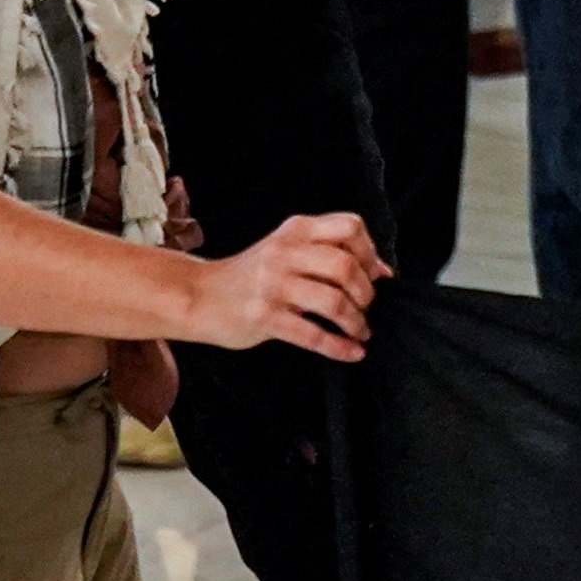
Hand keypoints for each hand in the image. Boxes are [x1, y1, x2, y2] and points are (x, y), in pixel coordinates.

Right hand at [184, 211, 387, 362]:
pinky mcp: (264, 317)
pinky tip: (353, 352)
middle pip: (346, 266)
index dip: (371, 253)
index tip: (376, 275)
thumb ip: (326, 251)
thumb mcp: (285, 248)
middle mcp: (285, 252)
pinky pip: (313, 335)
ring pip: (333, 301)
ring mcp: (273, 285)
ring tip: (361, 330)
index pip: (349, 227)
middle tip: (367, 307)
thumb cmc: (251, 274)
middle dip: (366, 291)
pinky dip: (339, 347)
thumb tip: (381, 271)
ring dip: (356, 321)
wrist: (199, 295)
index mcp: (295, 229)